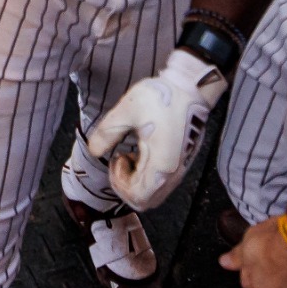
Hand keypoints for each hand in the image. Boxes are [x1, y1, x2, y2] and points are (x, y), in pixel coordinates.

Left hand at [86, 48, 226, 210]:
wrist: (192, 86)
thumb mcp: (127, 110)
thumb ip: (107, 133)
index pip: (137, 198)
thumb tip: (94, 150)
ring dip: (137, 181)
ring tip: (132, 154)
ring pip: (154, 193)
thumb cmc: (164, 97)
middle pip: (146, 201)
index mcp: (161, 165)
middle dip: (126, 185)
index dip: (119, 185)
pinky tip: (143, 151)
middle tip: (121, 160)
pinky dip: (147, 175)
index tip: (117, 159)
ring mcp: (180, 169)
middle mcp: (173, 173)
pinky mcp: (182, 161)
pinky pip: (162, 182)